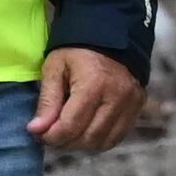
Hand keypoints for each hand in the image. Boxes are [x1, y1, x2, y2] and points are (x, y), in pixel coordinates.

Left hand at [29, 46, 145, 151]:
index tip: (39, 134)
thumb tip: (37, 130)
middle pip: (88, 138)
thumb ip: (47, 101)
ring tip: (69, 132)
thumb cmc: (76, 49)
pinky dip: (100, 139)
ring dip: (82, 144)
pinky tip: (87, 129)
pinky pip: (118, 136)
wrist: (109, 32)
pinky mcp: (138, 106)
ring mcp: (131, 103)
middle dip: (66, 142)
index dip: (51, 136)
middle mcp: (117, 97)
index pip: (71, 126)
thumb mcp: (55, 68)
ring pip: (104, 141)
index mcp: (93, 84)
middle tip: (52, 133)